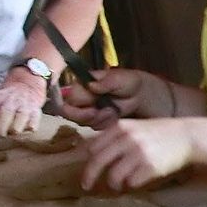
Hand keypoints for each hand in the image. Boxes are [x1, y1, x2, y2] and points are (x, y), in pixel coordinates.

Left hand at [0, 71, 45, 136]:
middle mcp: (10, 101)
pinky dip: (31, 126)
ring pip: (20, 120)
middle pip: (4, 116)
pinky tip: (27, 130)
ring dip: (15, 129)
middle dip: (0, 129)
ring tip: (12, 135)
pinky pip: (34, 121)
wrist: (26, 84)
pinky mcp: (36, 111)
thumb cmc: (4, 99)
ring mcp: (24, 106)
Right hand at [55, 68, 169, 127]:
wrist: (139, 95)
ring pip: (82, 122)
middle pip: (69, 114)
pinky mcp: (95, 120)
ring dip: (98, 119)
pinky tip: (114, 116)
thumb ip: (106, 81)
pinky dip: (105, 124)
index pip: (67, 99)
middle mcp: (80, 97)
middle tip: (102, 112)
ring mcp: (86, 109)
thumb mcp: (119, 78)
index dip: (75, 108)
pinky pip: (94, 127)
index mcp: (82, 84)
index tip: (91, 110)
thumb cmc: (129, 82)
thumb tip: (92, 85)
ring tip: (113, 111)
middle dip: (86, 116)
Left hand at [77, 119, 193, 190]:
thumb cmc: (160, 133)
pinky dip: (130, 184)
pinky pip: (131, 182)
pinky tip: (135, 181)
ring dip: (113, 184)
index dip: (86, 161)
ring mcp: (138, 153)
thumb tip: (93, 154)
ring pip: (113, 176)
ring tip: (118, 185)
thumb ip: (116, 137)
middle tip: (87, 186)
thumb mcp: (135, 127)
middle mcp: (127, 138)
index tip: (86, 170)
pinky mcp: (150, 166)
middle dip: (89, 177)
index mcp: (120, 127)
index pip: (93, 147)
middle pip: (97, 162)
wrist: (187, 136)